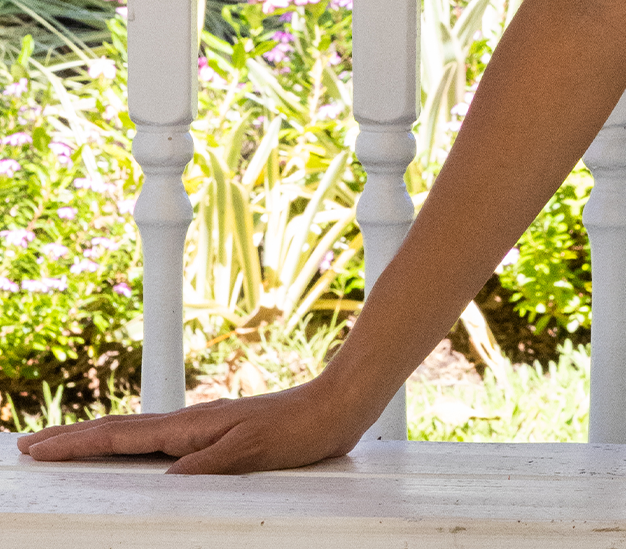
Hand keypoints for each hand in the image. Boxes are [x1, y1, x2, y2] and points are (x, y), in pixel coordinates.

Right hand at [13, 378, 376, 475]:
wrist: (338, 404)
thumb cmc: (300, 430)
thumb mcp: (254, 454)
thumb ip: (209, 466)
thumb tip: (165, 480)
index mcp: (192, 426)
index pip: (121, 437)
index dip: (77, 444)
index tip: (36, 448)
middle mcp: (191, 422)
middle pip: (119, 430)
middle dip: (73, 439)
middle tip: (30, 446)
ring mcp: (203, 425)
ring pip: (137, 433)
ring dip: (98, 440)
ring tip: (67, 446)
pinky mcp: (218, 432)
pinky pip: (161, 440)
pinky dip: (132, 444)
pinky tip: (132, 453)